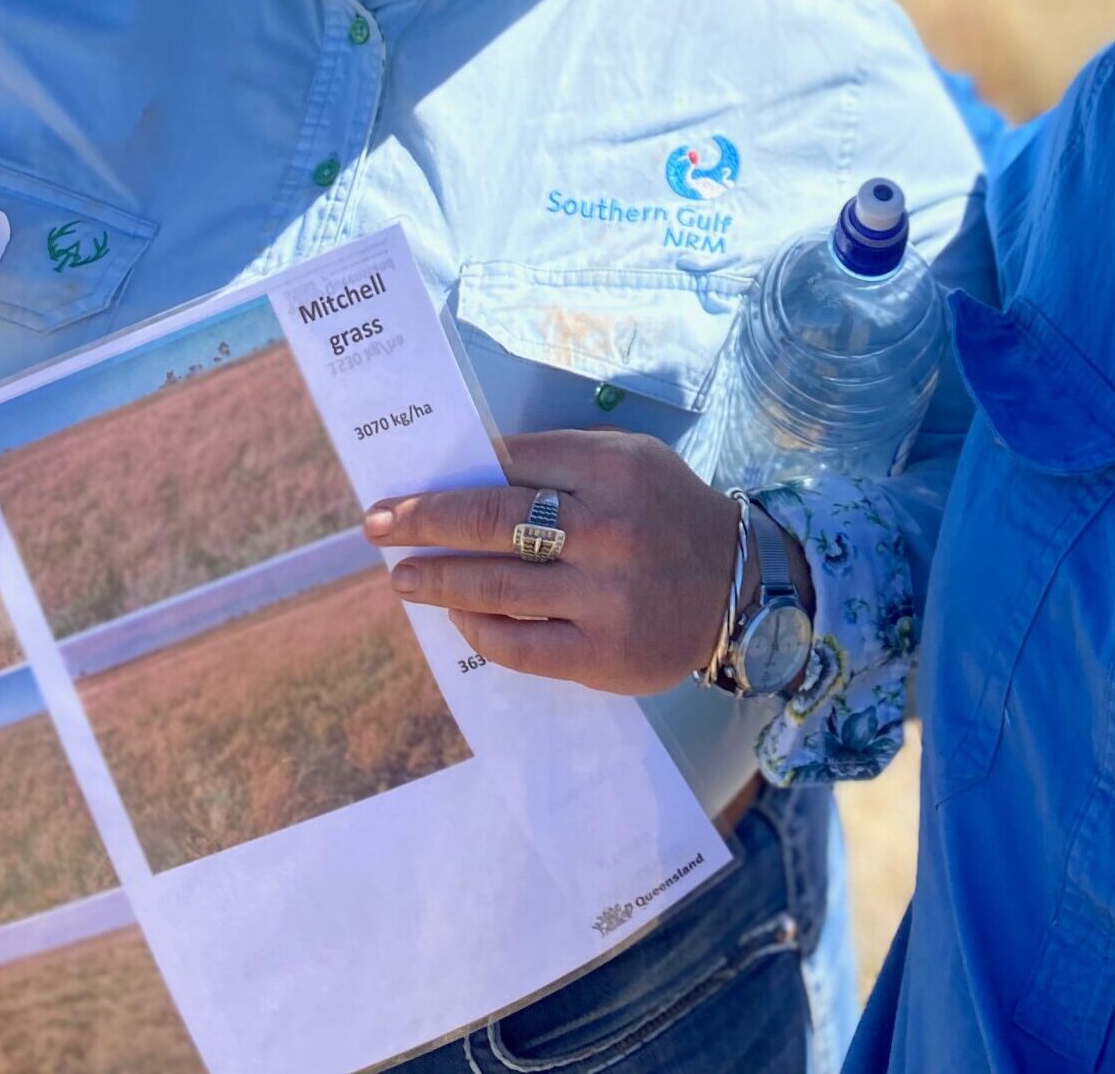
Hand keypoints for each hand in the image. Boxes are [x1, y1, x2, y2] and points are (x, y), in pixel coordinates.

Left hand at [363, 429, 751, 694]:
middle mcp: (607, 529)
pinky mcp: (601, 654)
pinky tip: (458, 616)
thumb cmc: (668, 513)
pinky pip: (517, 644)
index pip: (509, 465)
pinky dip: (477, 629)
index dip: (446, 478)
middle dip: (420, 521)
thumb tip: (472, 472)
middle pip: (489, 520)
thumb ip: (561, 461)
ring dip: (435, 578)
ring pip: (493, 585)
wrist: (739, 585)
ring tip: (403, 577)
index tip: (400, 490)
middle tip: (375, 525)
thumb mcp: (629, 462)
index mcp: (612, 470)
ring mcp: (603, 596)